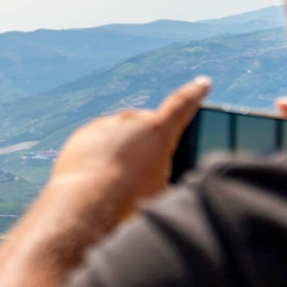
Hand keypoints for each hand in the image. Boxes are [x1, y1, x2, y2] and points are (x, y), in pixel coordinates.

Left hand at [50, 76, 211, 217]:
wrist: (86, 202)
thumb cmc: (130, 200)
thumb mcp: (161, 189)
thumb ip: (167, 173)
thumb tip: (164, 174)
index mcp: (158, 131)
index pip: (183, 105)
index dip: (194, 94)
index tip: (202, 84)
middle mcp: (132, 121)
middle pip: (146, 126)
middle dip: (146, 142)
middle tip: (140, 170)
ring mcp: (105, 125)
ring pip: (120, 134)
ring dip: (121, 150)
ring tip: (117, 179)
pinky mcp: (84, 135)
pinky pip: (97, 142)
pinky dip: (100, 155)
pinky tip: (98, 177)